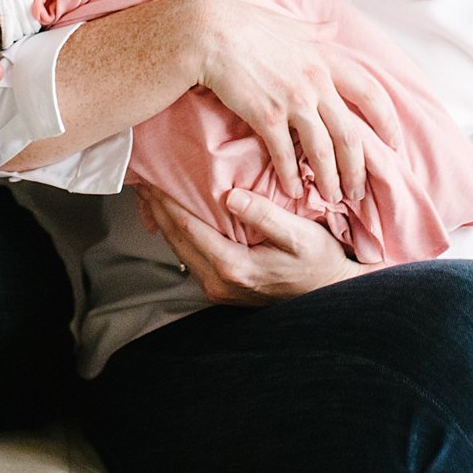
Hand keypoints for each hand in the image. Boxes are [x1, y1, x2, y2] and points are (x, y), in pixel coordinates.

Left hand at [138, 187, 370, 305]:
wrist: (330, 293)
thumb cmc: (318, 262)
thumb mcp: (299, 236)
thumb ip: (265, 216)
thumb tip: (232, 197)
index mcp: (234, 267)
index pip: (188, 228)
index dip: (166, 202)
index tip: (153, 178)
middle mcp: (219, 282)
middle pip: (176, 239)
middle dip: (158, 208)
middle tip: (143, 180)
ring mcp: (219, 288)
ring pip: (180, 249)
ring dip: (164, 221)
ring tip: (152, 195)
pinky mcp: (222, 287)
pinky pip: (191, 257)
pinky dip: (179, 234)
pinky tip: (175, 218)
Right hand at [184, 0, 395, 206]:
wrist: (210, 32)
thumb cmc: (246, 25)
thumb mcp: (290, 24)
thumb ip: (314, 31)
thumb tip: (332, 27)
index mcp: (326, 60)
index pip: (371, 94)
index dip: (387, 122)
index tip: (394, 144)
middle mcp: (317, 82)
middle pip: (350, 134)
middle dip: (358, 168)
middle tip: (359, 190)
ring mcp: (293, 101)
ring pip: (323, 151)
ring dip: (330, 179)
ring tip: (332, 198)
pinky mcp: (267, 116)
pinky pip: (286, 155)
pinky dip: (292, 176)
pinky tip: (293, 190)